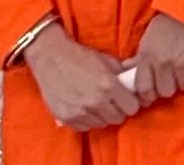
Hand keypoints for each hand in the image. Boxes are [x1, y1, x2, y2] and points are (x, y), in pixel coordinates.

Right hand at [24, 28, 141, 131]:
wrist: (50, 57)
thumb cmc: (78, 56)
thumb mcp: (105, 59)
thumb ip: (121, 73)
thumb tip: (133, 81)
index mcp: (108, 85)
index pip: (132, 107)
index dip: (130, 103)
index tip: (126, 99)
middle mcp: (96, 101)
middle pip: (118, 118)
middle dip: (118, 110)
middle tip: (111, 101)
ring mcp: (80, 112)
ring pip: (102, 124)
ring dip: (102, 115)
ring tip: (95, 103)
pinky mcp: (67, 118)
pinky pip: (85, 127)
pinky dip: (86, 120)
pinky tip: (83, 107)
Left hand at [125, 14, 183, 105]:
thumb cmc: (170, 19)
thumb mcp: (150, 35)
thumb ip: (140, 55)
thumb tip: (127, 67)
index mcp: (147, 56)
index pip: (143, 88)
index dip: (147, 93)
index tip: (152, 91)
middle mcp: (163, 63)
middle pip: (164, 92)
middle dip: (167, 87)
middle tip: (170, 78)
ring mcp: (182, 65)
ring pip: (182, 87)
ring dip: (183, 81)